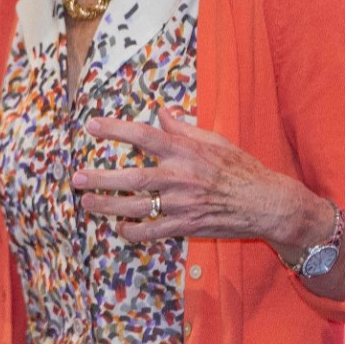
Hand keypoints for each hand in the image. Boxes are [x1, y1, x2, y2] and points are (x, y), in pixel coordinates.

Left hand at [72, 109, 331, 256]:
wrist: (267, 204)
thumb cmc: (241, 169)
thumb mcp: (215, 140)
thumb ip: (184, 128)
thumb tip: (160, 111)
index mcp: (186, 151)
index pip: (144, 136)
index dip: (115, 129)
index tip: (91, 125)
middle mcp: (180, 177)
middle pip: (132, 178)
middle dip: (101, 178)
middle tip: (77, 177)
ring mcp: (182, 205)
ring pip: (137, 207)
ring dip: (108, 206)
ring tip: (86, 203)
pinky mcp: (186, 226)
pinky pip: (153, 232)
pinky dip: (133, 232)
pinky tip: (120, 228)